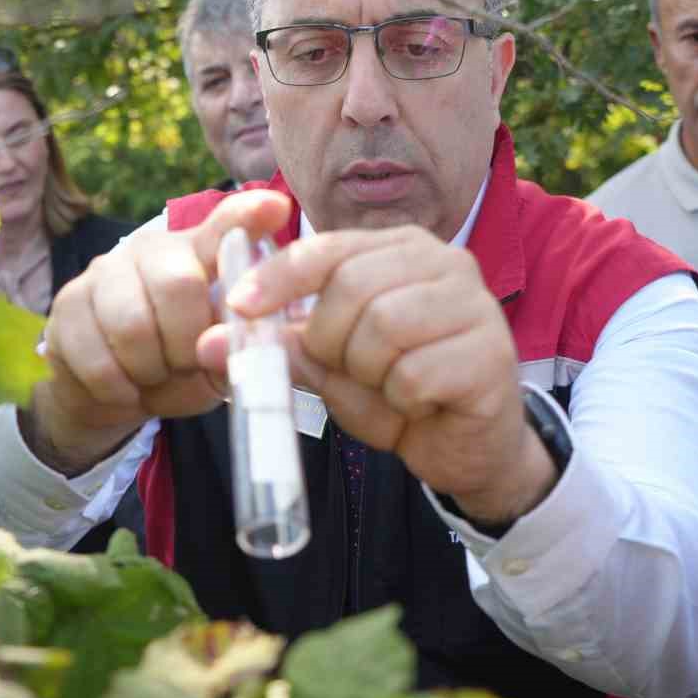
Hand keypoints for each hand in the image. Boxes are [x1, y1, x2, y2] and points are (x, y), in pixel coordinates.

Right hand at [31, 189, 292, 474]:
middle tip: (184, 365)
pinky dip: (117, 388)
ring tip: (152, 376)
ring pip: (132, 325)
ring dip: (149, 370)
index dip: (248, 217)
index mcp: (200, 256)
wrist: (109, 392)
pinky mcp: (67, 303)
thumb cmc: (177, 368)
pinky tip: (122, 387)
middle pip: (179, 284)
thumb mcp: (214, 364)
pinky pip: (97, 357)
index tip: (275, 207)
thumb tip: (223, 345)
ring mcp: (105, 271)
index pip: (226, 226)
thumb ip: (229, 351)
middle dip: (187, 343)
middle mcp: (153, 250)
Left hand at [199, 223, 556, 524]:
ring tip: (388, 387)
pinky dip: (401, 400)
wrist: (466, 449)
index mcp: (401, 250)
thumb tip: (207, 342)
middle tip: (348, 370)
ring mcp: (475, 305)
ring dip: (368, 372)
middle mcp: (444, 263)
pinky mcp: (490, 353)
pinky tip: (419, 404)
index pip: (327, 248)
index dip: (279, 276)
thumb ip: (281, 348)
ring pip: (384, 327)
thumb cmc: (397, 394)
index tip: (238, 306)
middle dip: (331, 340)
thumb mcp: (331, 369)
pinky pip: (416, 374)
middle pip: (352, 287)